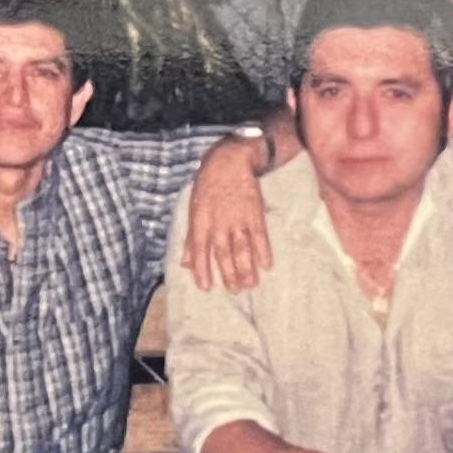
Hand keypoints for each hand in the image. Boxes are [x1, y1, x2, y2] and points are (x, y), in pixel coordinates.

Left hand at [181, 137, 275, 292]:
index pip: (200, 252)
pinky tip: (267, 265)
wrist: (229, 162)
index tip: (206, 288)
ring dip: (247, 269)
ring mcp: (238, 220)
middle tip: (235, 290)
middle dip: (229, 275)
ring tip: (250, 285)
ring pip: (242, 250)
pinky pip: (260, 237)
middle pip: (224, 255)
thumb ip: (190, 239)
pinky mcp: (254, 214)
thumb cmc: (207, 186)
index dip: (202, 271)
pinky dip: (264, 252)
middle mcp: (219, 224)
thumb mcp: (193, 210)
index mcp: (201, 223)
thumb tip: (185, 263)